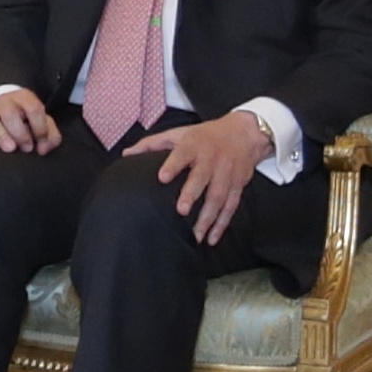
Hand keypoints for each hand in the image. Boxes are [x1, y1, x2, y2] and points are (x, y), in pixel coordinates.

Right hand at [0, 87, 60, 159]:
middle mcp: (4, 103)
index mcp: (23, 99)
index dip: (40, 127)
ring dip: (0, 135)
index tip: (41, 143)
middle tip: (26, 147)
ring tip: (10, 148)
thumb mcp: (42, 122)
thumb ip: (50, 134)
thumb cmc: (26, 120)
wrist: (7, 112)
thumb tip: (43, 148)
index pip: (33, 108)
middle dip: (20, 132)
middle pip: (10, 112)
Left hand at [135, 111, 273, 239]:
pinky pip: (231, 206)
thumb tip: (127, 153)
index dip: (173, 165)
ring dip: (207, 217)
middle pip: (202, 177)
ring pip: (218, 197)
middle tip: (181, 210)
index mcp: (194, 145)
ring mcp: (226, 173)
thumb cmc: (205, 136)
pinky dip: (222, 224)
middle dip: (192, 193)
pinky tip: (212, 238)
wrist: (244, 133)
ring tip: (195, 236)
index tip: (162, 177)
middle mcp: (212, 159)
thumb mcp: (179, 133)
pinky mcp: (237, 185)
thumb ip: (153, 144)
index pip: (182, 153)